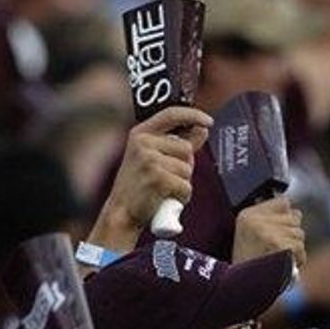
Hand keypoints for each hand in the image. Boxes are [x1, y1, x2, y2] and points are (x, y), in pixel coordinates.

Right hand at [102, 106, 213, 230]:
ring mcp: (150, 160)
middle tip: (165, 179)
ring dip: (182, 183)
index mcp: (140, 134)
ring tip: (163, 190)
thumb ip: (178, 143)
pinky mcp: (158, 178)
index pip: (171, 114)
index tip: (208, 121)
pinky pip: (186, 186)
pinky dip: (182, 197)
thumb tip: (203, 129)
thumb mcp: (153, 158)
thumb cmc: (138, 187)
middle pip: (186, 148)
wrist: (121, 213)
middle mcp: (143, 143)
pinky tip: (166, 199)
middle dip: (184, 166)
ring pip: (187, 169)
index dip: (193, 115)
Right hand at [232, 196, 305, 267]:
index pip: (284, 203)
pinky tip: (285, 266)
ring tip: (280, 260)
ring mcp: (266, 231)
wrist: (238, 289)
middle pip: (295, 218)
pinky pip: (300, 248)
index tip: (280, 234)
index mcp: (247, 214)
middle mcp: (256, 219)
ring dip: (295, 249)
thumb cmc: (248, 266)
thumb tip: (297, 213)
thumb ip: (270, 221)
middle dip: (292, 235)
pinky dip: (298, 260)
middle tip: (279, 251)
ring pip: (299, 233)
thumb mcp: (249, 236)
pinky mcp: (277, 244)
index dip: (287, 218)